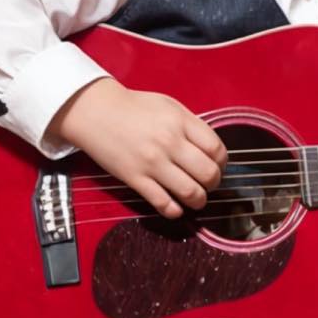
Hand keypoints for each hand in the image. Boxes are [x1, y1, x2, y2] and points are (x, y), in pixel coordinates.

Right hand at [49, 78, 226, 218]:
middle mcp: (170, 143)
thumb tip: (211, 151)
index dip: (222, 163)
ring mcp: (152, 163)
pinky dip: (175, 210)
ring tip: (196, 199)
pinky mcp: (135, 179)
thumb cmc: (134, 108)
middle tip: (208, 183)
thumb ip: (191, 126)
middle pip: (209, 174)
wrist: (96, 112)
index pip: (217, 150)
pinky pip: (163, 203)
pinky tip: (176, 208)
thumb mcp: (169, 106)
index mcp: (181, 122)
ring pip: (191, 192)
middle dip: (213, 183)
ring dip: (199, 200)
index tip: (217, 166)